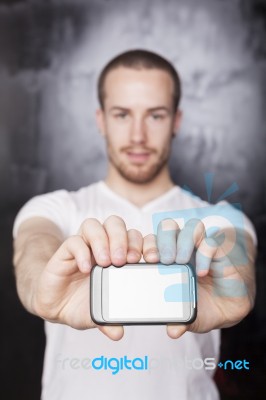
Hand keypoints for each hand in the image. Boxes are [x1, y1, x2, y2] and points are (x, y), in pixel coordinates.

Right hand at [32, 216, 142, 339]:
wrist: (55, 305)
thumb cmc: (83, 303)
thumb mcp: (99, 313)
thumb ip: (110, 319)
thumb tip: (118, 333)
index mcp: (119, 255)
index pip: (137, 238)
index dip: (147, 243)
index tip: (152, 259)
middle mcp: (102, 246)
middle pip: (116, 224)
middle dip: (124, 239)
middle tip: (125, 260)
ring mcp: (84, 246)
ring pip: (95, 225)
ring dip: (103, 240)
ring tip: (105, 262)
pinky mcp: (65, 251)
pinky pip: (74, 241)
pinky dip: (81, 252)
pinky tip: (85, 268)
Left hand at [143, 218, 255, 338]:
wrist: (233, 303)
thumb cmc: (205, 304)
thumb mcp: (191, 315)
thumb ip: (180, 320)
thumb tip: (173, 331)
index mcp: (167, 260)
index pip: (150, 242)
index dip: (143, 246)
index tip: (140, 261)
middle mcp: (183, 248)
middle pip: (167, 227)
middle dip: (160, 240)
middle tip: (160, 260)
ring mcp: (201, 247)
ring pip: (189, 226)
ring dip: (182, 241)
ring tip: (179, 261)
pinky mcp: (219, 250)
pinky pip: (211, 241)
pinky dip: (205, 253)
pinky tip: (201, 271)